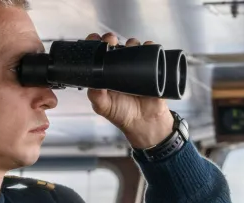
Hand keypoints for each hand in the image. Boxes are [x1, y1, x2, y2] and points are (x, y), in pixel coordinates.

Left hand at [85, 32, 171, 148]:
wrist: (145, 123)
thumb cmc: (122, 115)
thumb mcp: (103, 106)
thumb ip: (95, 95)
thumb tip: (92, 82)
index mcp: (105, 74)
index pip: (98, 54)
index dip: (96, 44)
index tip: (95, 40)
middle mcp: (119, 67)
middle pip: (115, 46)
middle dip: (112, 39)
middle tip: (111, 40)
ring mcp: (135, 66)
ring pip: (132, 46)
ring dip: (131, 42)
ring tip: (130, 46)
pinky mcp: (150, 68)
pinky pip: (151, 52)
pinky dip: (149, 46)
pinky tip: (146, 47)